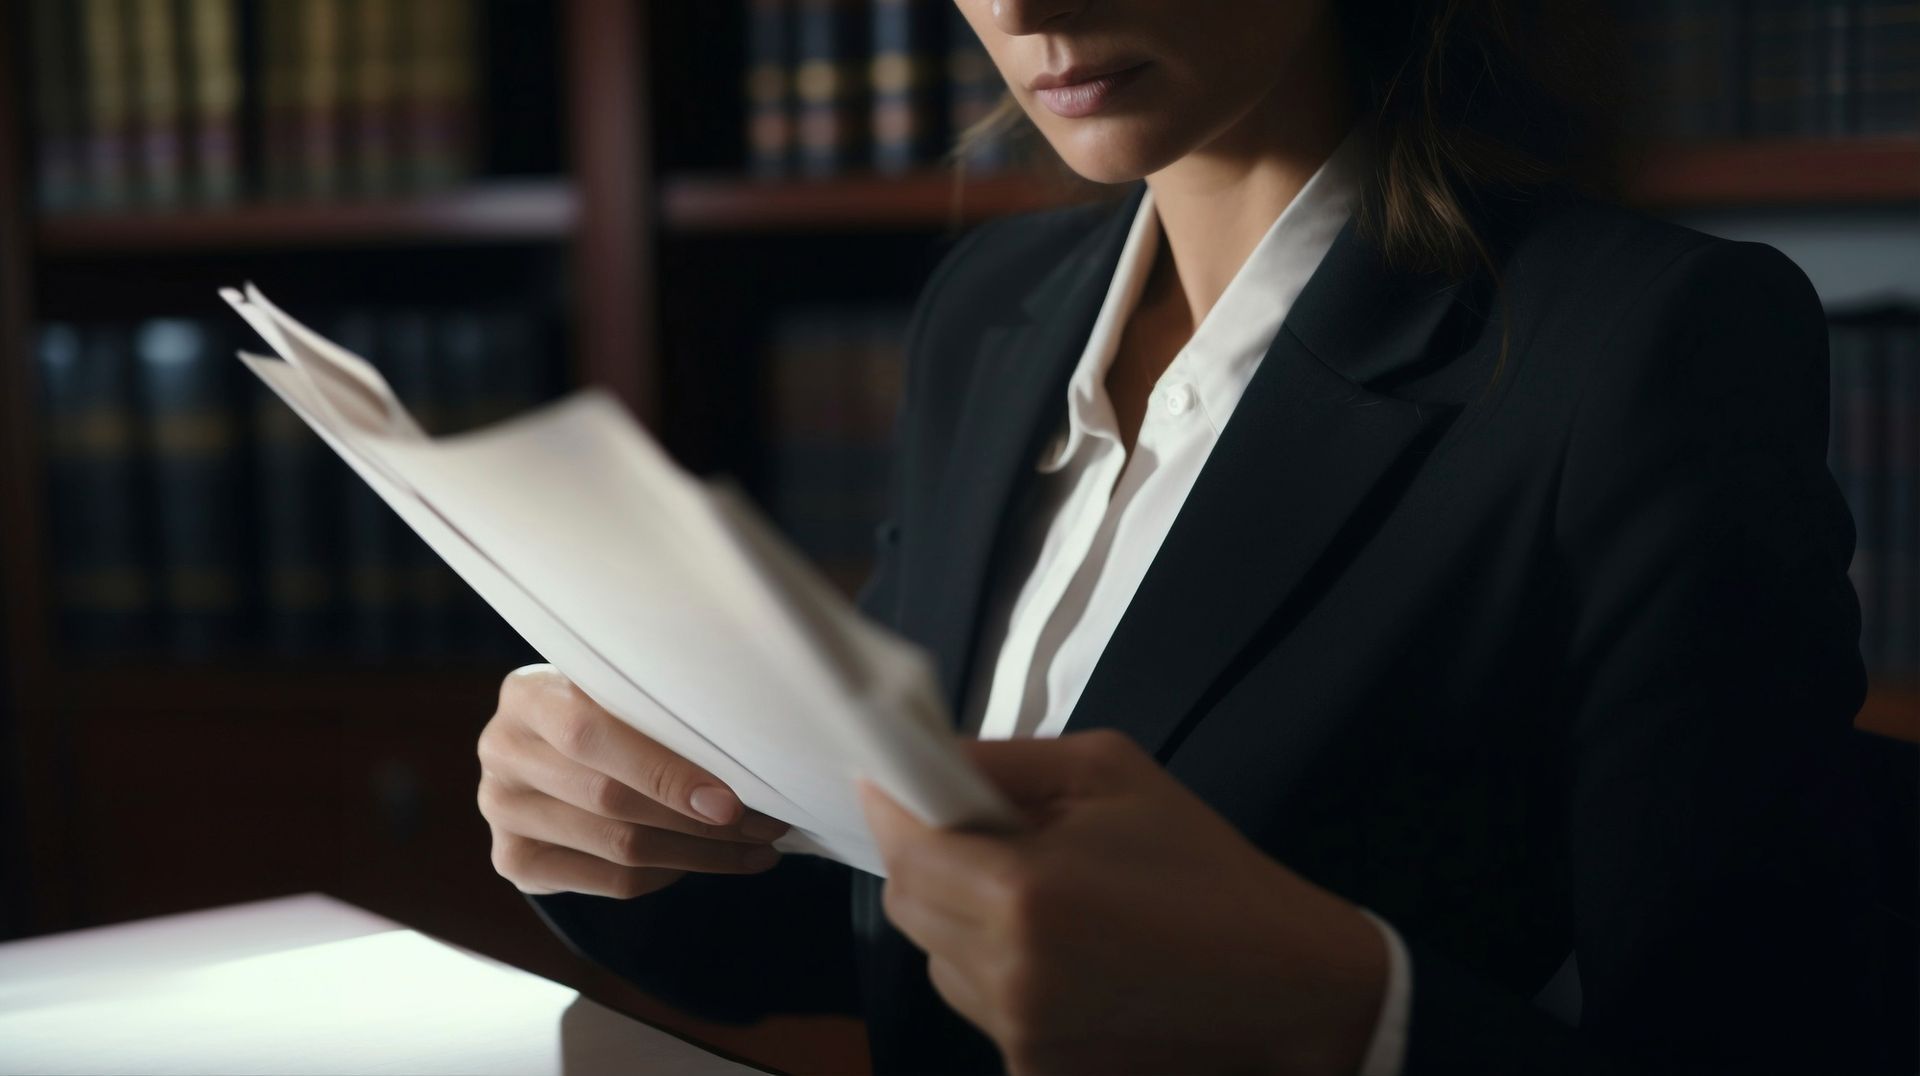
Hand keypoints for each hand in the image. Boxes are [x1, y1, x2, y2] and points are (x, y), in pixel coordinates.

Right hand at [478, 664, 787, 897]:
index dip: (664, 773)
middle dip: (701, 821)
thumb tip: (751, 744)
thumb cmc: (605, 707)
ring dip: (700, 854)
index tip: (730, 801)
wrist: (549, 744)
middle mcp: (502, 751)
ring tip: (756, 849)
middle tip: (765, 826)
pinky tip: (704, 860)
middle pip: (610, 801)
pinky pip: (609, 881)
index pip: (591, 736)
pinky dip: (667, 874)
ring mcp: (501, 811)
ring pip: (618, 848)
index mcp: (528, 695)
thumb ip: (658, 706)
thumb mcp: (617, 688)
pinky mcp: (515, 861)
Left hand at [860, 730, 1387, 1075]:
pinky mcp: (1033, 1072)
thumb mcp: (1110, 773)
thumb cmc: (1202, 865)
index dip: (891, 808)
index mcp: (1023, 894)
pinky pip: (979, 1005)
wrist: (1283, 983)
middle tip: (976, 832)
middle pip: (906, 908)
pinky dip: (997, 971)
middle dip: (926, 860)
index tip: (893, 781)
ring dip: (960, 919)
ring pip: (937, 959)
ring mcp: (1018, 1036)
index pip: (904, 849)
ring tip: (1035, 899)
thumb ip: (1006, 762)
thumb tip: (926, 760)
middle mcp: (1007, 975)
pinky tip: (1063, 955)